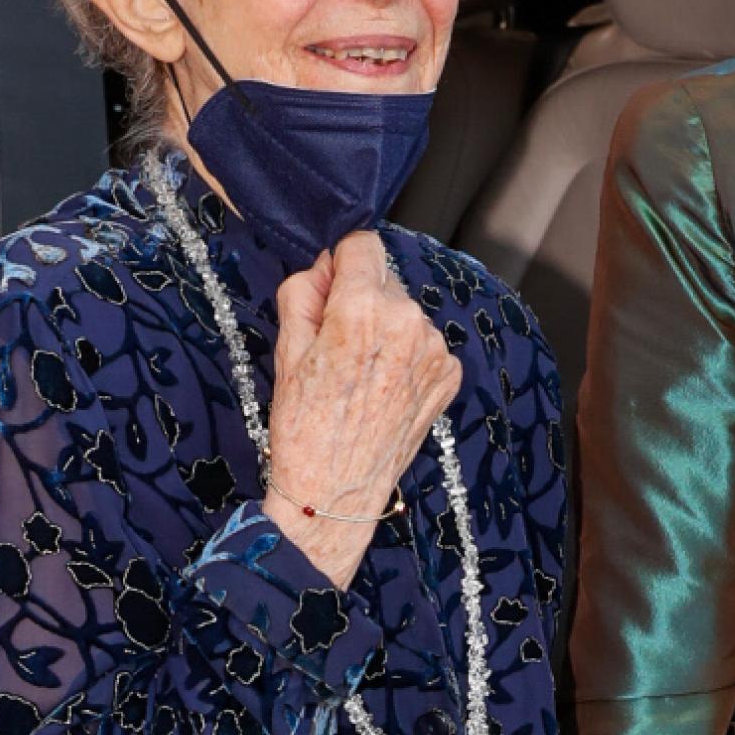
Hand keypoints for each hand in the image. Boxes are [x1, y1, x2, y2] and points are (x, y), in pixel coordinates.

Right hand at [265, 232, 459, 587]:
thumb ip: (304, 290)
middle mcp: (408, 323)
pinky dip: (407, 357)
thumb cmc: (304, 426)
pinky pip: (425, 344)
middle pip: (384, 279)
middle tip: (338, 346)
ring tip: (362, 375)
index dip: (341, 263)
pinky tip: (384, 388)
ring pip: (406, 312)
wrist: (336, 491)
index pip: (363, 243)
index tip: (330, 288)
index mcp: (363, 310)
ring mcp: (434, 351)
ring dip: (387, 329)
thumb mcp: (286, 350)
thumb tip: (325, 263)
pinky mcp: (448, 375)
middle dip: (361, 299)